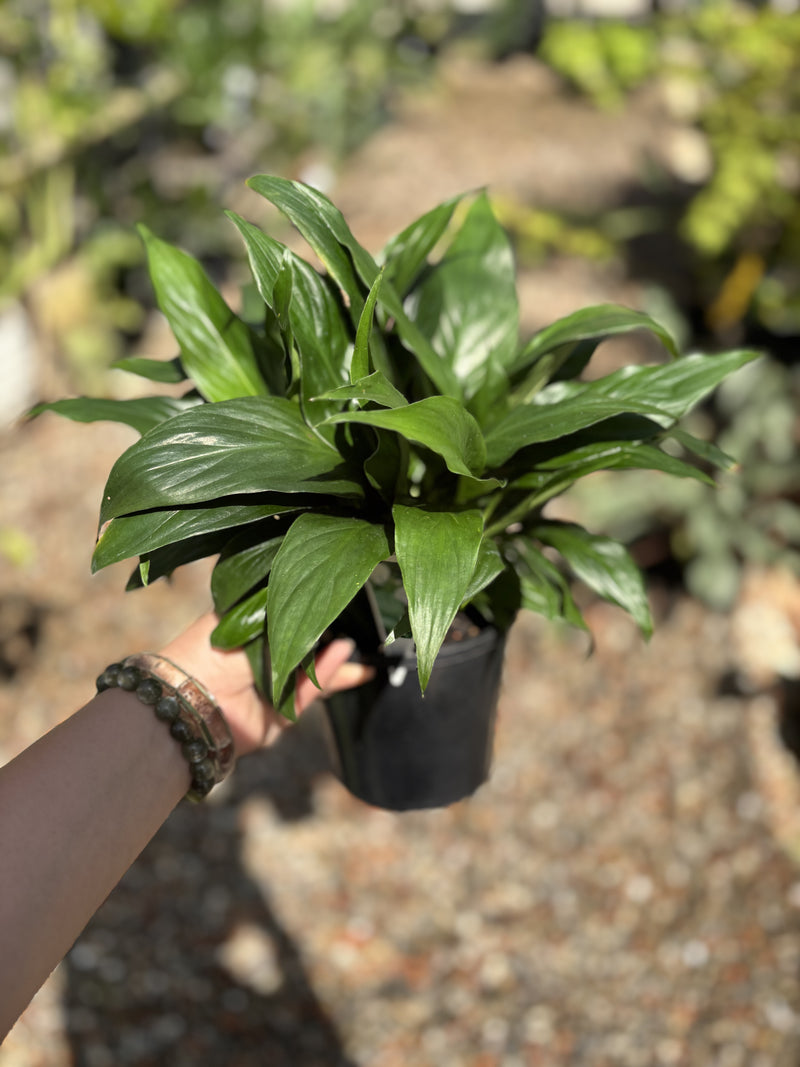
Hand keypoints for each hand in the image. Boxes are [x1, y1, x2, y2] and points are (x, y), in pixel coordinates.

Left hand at [159, 613, 371, 757]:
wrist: (193, 701)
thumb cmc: (208, 650)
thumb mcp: (243, 617)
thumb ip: (276, 610)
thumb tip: (306, 595)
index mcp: (243, 634)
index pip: (280, 620)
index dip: (304, 611)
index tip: (329, 598)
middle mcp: (257, 662)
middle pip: (300, 648)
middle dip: (326, 639)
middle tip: (352, 622)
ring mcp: (270, 690)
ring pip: (310, 674)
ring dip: (333, 660)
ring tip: (355, 645)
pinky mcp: (280, 716)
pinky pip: (308, 694)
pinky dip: (327, 676)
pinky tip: (344, 655)